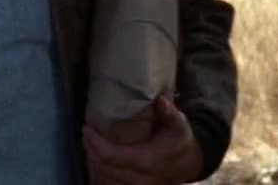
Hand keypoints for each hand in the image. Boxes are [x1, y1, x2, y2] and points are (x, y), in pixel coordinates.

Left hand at [83, 96, 203, 184]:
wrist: (191, 164)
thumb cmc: (180, 142)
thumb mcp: (180, 125)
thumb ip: (170, 113)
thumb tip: (160, 100)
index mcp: (149, 160)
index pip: (112, 156)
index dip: (95, 143)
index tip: (87, 128)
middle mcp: (142, 179)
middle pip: (104, 168)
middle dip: (91, 151)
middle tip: (87, 136)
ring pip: (105, 180)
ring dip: (93, 164)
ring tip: (90, 147)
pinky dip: (100, 176)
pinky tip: (96, 163)